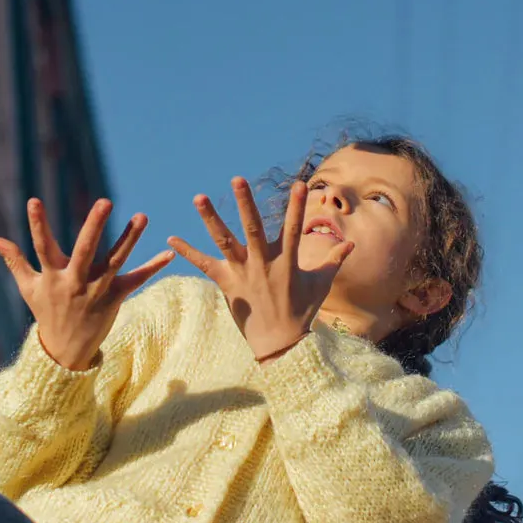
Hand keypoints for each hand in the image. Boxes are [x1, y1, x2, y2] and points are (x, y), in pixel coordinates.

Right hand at [0, 197, 173, 370]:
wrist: (66, 352)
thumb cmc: (46, 312)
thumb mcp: (28, 287)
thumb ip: (14, 260)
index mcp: (53, 276)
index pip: (42, 245)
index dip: (37, 224)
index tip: (34, 200)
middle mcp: (76, 281)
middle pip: (86, 250)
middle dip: (95, 225)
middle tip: (105, 201)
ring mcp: (97, 290)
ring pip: (116, 260)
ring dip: (129, 238)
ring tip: (142, 215)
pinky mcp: (115, 297)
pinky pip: (136, 280)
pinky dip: (153, 267)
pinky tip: (169, 252)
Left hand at [168, 178, 352, 361]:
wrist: (280, 343)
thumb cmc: (302, 311)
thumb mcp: (320, 285)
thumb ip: (334, 260)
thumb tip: (351, 244)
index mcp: (286, 261)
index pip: (293, 228)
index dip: (297, 206)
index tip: (299, 183)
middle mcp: (262, 264)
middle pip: (252, 228)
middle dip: (245, 203)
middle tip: (237, 178)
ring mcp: (242, 273)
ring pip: (224, 241)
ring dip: (210, 218)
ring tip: (198, 197)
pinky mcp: (226, 283)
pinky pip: (203, 264)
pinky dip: (187, 251)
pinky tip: (171, 237)